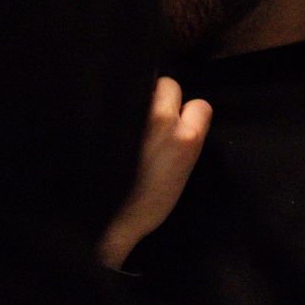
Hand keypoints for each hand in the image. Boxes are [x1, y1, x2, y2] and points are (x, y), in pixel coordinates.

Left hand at [98, 77, 212, 270]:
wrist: (106, 220)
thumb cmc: (147, 206)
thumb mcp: (182, 175)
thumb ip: (184, 141)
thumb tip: (180, 121)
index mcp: (187, 138)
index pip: (200, 105)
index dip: (189, 114)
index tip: (178, 124)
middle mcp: (161, 119)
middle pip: (168, 84)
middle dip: (161, 97)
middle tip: (147, 117)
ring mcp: (132, 116)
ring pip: (139, 86)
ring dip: (135, 98)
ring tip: (124, 118)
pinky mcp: (104, 118)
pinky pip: (113, 99)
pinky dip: (112, 105)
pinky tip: (106, 120)